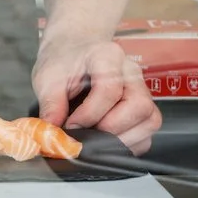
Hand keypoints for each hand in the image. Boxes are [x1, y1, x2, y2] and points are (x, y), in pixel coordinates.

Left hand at [32, 31, 160, 154]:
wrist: (72, 53)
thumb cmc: (63, 63)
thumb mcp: (47, 77)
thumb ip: (51, 104)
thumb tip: (53, 136)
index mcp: (107, 55)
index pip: (109, 89)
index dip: (89, 114)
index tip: (71, 125)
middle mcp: (131, 72)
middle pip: (139, 105)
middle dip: (111, 128)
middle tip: (87, 135)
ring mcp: (142, 89)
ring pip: (150, 121)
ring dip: (122, 139)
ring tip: (95, 139)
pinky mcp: (145, 108)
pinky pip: (148, 133)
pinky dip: (129, 144)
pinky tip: (106, 142)